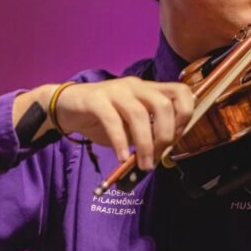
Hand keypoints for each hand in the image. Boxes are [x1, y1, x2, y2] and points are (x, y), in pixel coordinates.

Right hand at [17, 78, 194, 169]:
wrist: (65, 106)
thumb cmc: (101, 118)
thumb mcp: (129, 126)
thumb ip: (146, 134)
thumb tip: (161, 155)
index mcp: (148, 89)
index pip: (180, 91)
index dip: (185, 114)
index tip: (177, 137)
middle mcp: (135, 86)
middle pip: (163, 104)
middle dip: (165, 135)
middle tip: (158, 157)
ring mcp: (115, 90)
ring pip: (139, 114)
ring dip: (145, 144)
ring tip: (143, 164)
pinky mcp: (95, 99)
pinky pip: (112, 120)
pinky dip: (120, 142)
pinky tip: (122, 158)